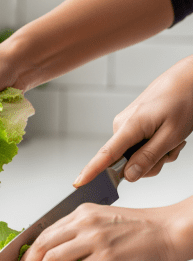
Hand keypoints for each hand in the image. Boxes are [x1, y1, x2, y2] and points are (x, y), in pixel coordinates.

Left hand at [14, 202, 183, 260]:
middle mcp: (84, 223)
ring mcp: (94, 240)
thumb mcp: (102, 220)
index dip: (28, 251)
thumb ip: (79, 231)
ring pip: (53, 260)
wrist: (167, 231)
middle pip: (43, 245)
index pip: (45, 232)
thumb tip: (57, 252)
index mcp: (81, 213)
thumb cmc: (139, 228)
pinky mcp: (106, 258)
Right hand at [73, 56, 192, 187]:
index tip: (78, 182)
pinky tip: (167, 136)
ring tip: (172, 140)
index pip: (105, 154)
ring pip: (136, 156)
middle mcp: (121, 125)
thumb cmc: (182, 100)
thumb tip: (129, 175)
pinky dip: (154, 147)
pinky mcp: (132, 125)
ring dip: (156, 154)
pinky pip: (139, 146)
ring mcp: (126, 125)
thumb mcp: (171, 135)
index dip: (91, 171)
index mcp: (128, 126)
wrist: (187, 78)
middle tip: (171, 150)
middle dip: (151, 163)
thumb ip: (148, 157)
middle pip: (126, 162)